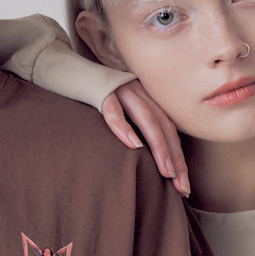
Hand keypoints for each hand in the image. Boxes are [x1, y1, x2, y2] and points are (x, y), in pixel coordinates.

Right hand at [100, 83, 189, 197]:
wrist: (70, 69)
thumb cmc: (95, 96)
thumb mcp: (121, 110)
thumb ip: (135, 128)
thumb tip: (145, 162)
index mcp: (147, 99)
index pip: (169, 131)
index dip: (179, 158)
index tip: (183, 186)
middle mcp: (140, 94)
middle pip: (164, 127)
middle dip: (176, 159)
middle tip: (181, 186)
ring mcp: (122, 90)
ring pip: (147, 119)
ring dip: (159, 146)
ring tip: (166, 172)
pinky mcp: (101, 90)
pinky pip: (114, 110)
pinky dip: (124, 128)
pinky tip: (133, 145)